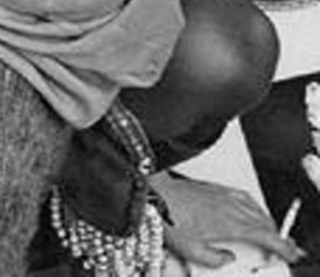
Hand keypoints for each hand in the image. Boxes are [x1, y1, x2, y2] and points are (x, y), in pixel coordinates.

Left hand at [151, 171, 304, 269]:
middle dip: (278, 235)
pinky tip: (251, 209)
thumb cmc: (171, 219)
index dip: (282, 245)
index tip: (291, 252)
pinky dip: (254, 206)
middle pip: (264, 221)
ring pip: (255, 207)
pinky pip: (243, 196)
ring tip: (271, 233)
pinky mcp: (216, 187)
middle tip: (285, 247)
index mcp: (230, 224)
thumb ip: (215, 259)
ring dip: (266, 221)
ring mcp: (224, 194)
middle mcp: (231, 206)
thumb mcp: (192, 251)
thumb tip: (227, 258)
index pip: (265, 235)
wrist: (156, 194)